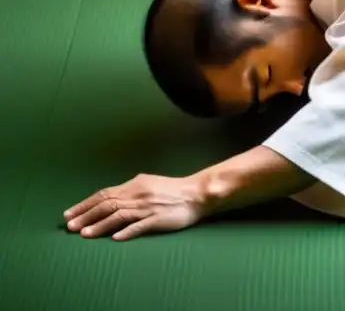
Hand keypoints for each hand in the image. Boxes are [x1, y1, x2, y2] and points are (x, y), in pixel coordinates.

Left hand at [64, 173, 208, 241]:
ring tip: (84, 234)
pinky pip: (140, 226)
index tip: (69, 214)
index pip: (105, 194)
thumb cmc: (171, 190)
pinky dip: (126, 231)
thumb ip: (130, 190)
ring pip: (119, 215)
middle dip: (86, 215)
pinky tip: (115, 238)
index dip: (85, 204)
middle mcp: (139, 195)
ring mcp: (148, 207)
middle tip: (69, 226)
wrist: (196, 194)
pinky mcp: (158, 219)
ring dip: (100, 225)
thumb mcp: (148, 184)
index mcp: (135, 184)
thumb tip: (110, 197)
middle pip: (107, 204)